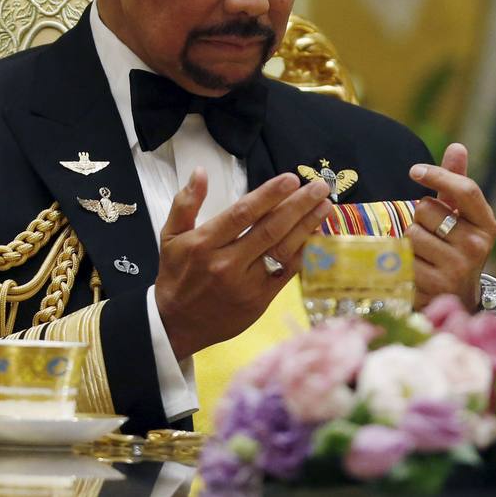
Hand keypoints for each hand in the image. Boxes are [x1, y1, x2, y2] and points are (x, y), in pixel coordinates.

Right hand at [155, 169, 331, 359]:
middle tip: (319, 187)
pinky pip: (286, 273)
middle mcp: (227, 263)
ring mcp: (246, 284)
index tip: (291, 179)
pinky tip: (315, 236)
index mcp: (205, 243)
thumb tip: (200, 172)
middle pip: (269, 229)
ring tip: (325, 207)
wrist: (176, 325)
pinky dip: (303, 253)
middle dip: (298, 205)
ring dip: (307, 226)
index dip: (269, 195)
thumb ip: (186, 203)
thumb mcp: (170, 235)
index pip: (242, 214)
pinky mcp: (260, 300)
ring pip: (282, 250)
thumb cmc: (176, 275)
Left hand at [406, 143, 495, 310]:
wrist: (458, 298)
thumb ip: (456, 182)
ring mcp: (457, 268)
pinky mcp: (434, 285)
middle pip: (427, 209)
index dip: (438, 175)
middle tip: (432, 234)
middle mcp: (477, 247)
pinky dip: (403, 260)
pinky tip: (418, 269)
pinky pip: (403, 256)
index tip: (415, 171)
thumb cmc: (456, 247)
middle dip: (420, 217)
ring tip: (425, 253)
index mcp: (487, 225)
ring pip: (412, 232)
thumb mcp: (462, 217)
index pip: (465, 190)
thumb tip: (457, 146)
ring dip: (410, 239)